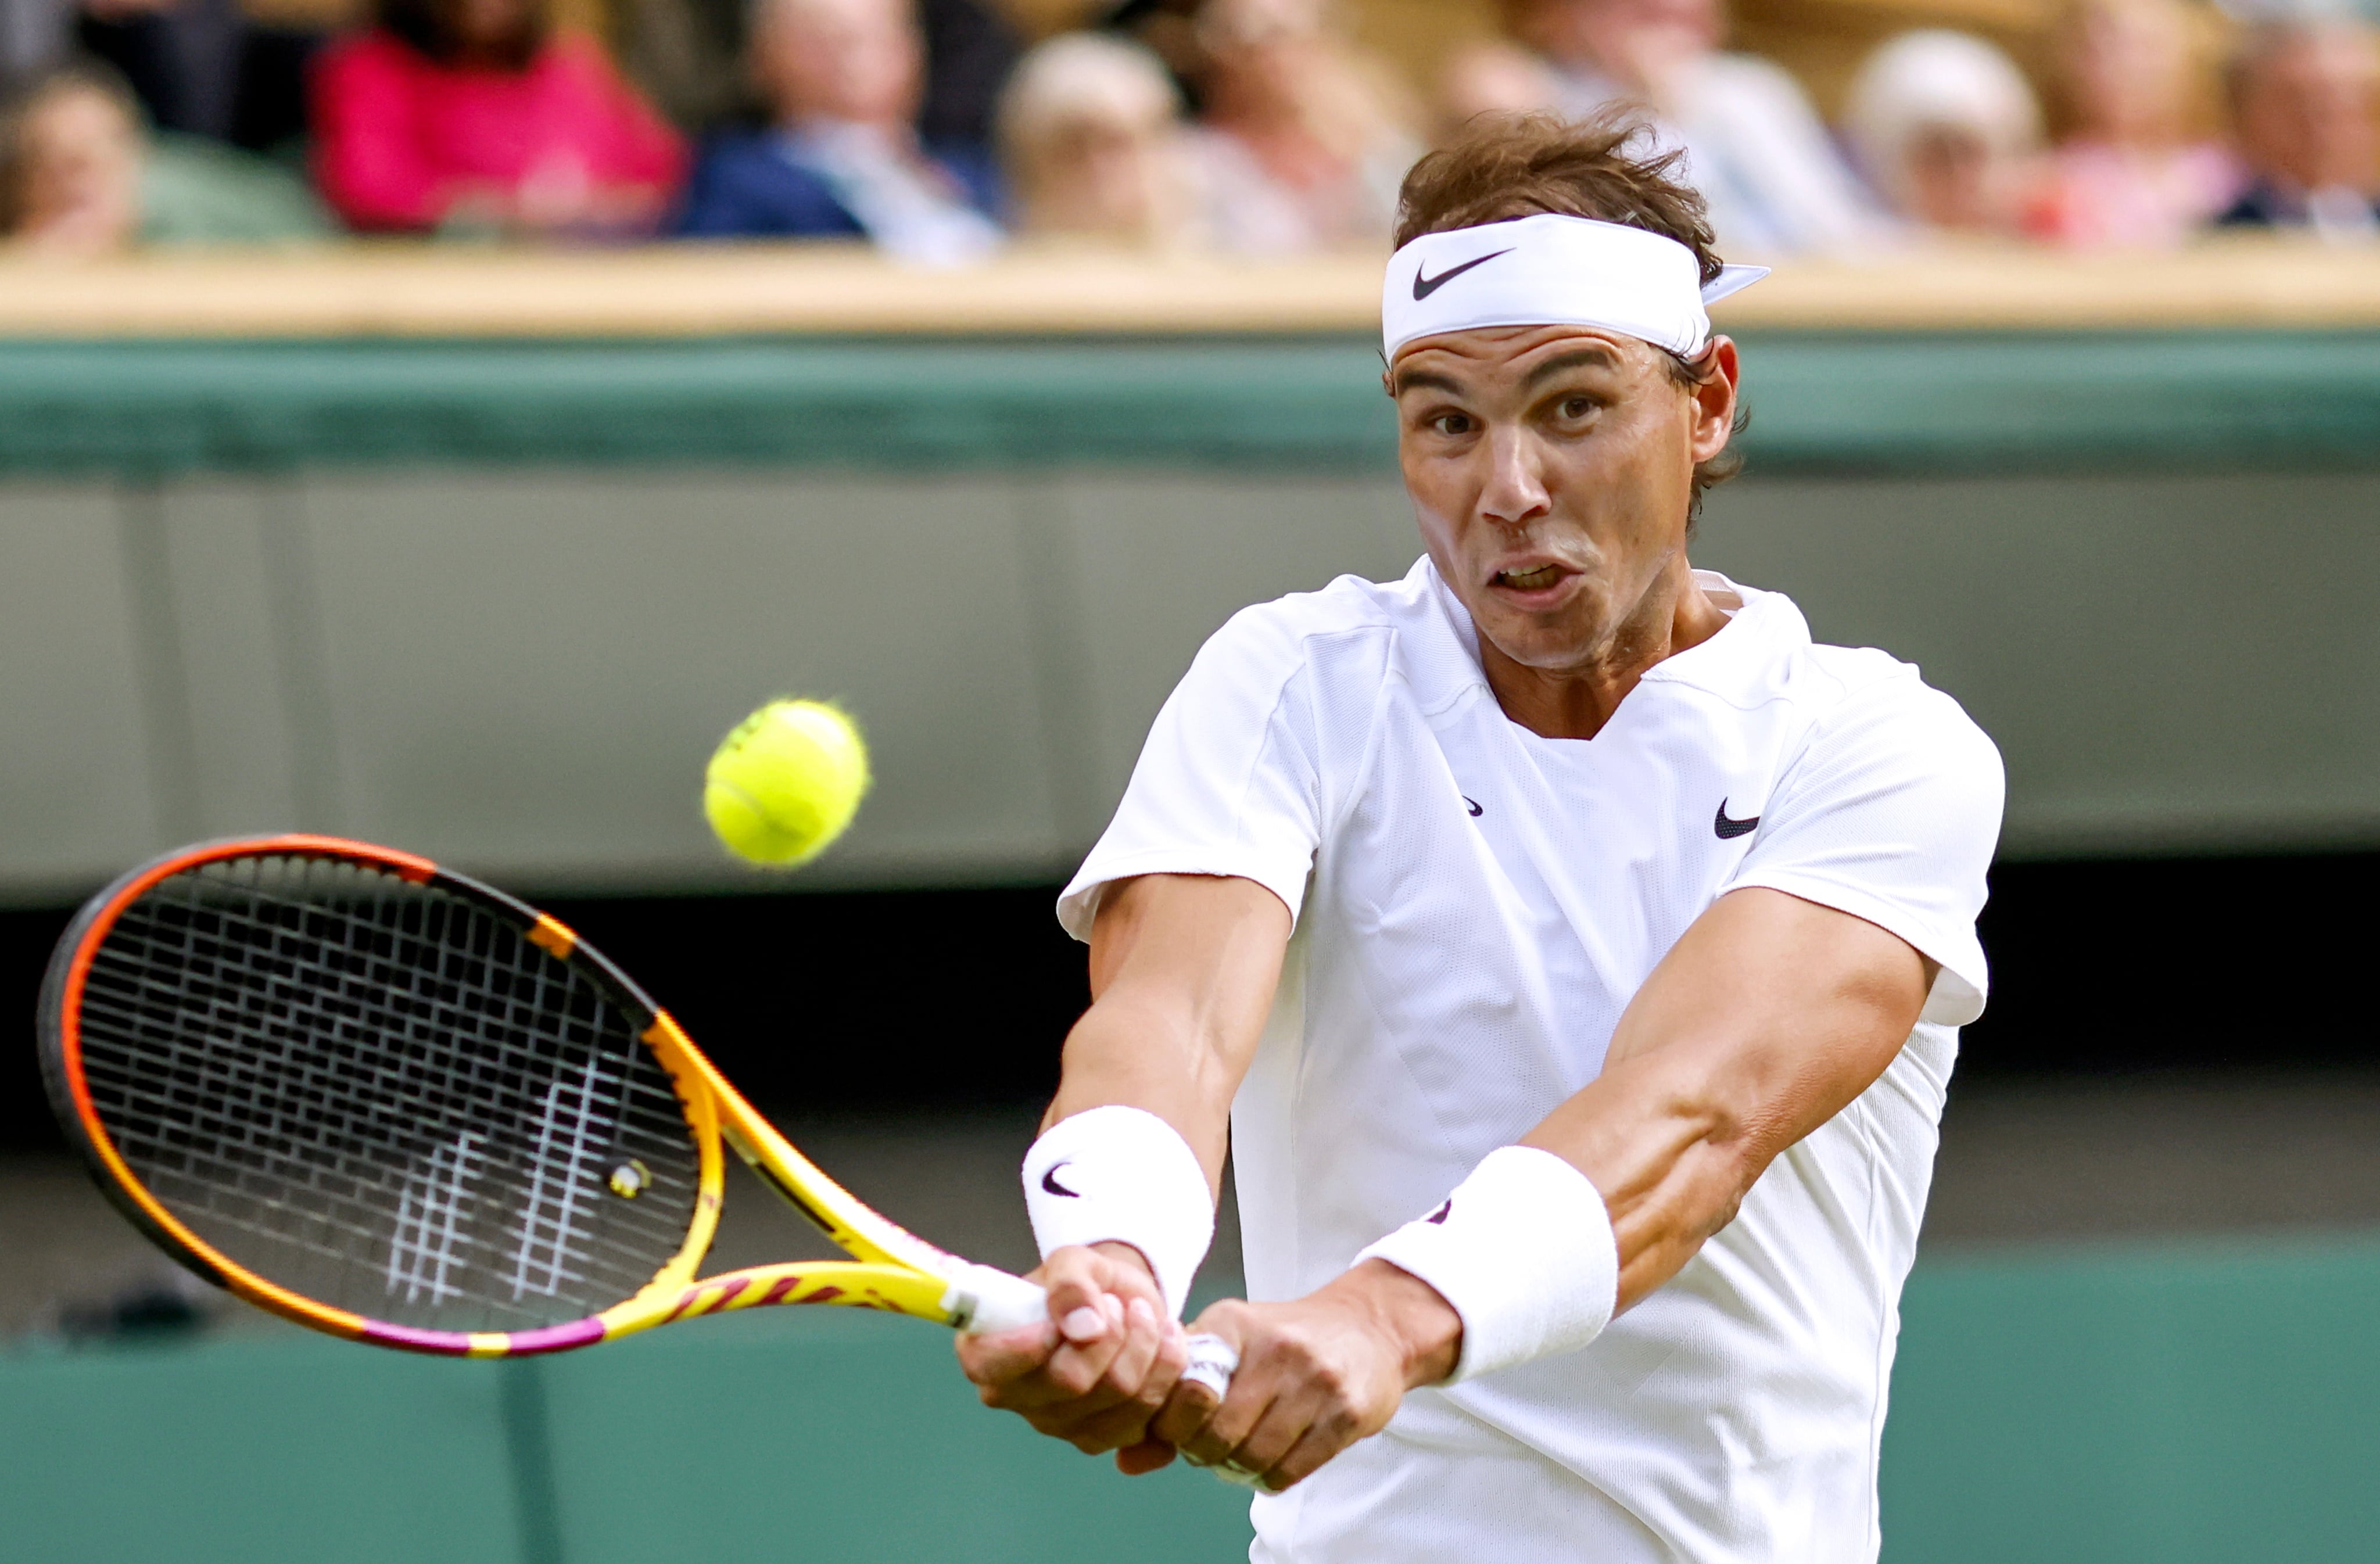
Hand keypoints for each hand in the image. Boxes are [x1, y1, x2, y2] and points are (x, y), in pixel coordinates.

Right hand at [955, 1241, 1189, 1466]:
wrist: (1122, 1305)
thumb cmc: (1084, 1284)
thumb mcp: (1073, 1262)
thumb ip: (1070, 1283)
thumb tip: (1083, 1325)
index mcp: (987, 1353)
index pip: (990, 1368)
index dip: (1030, 1345)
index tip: (1063, 1317)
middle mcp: (1017, 1398)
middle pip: (1071, 1382)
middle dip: (1112, 1333)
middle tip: (1119, 1303)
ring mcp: (1059, 1425)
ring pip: (1119, 1399)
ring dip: (1146, 1346)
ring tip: (1145, 1315)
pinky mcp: (1102, 1439)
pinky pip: (1146, 1419)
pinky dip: (1167, 1374)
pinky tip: (1164, 1344)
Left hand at [1150, 1260, 1460, 1491]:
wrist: (1370, 1327)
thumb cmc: (1285, 1340)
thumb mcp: (1229, 1341)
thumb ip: (1175, 1392)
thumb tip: (1125, 1461)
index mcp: (1234, 1324)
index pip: (1183, 1390)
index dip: (1172, 1424)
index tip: (1181, 1426)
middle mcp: (1275, 1349)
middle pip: (1216, 1433)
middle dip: (1205, 1453)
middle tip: (1211, 1447)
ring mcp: (1315, 1381)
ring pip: (1253, 1457)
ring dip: (1239, 1468)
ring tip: (1242, 1452)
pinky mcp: (1347, 1413)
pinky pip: (1290, 1471)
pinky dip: (1270, 1477)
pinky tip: (1270, 1460)